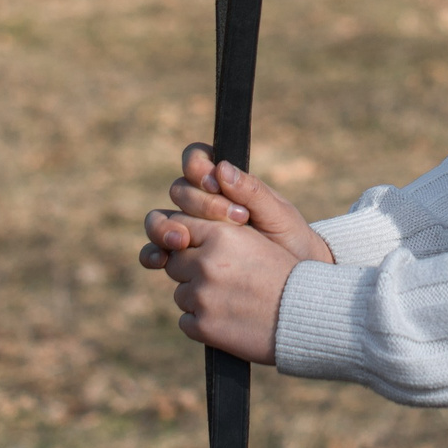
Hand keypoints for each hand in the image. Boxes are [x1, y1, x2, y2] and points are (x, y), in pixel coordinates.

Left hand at [136, 207, 301, 361]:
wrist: (307, 314)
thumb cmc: (286, 273)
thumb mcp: (255, 238)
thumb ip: (218, 231)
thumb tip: (183, 232)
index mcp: (220, 234)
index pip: (178, 226)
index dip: (186, 239)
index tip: (196, 247)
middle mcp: (206, 262)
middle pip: (174, 263)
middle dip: (190, 270)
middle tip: (220, 278)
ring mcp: (202, 296)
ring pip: (181, 294)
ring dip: (198, 298)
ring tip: (232, 300)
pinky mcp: (202, 326)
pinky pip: (186, 322)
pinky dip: (203, 323)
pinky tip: (230, 319)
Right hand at [159, 144, 337, 265]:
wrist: (294, 285)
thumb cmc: (290, 241)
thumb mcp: (278, 215)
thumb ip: (252, 191)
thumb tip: (222, 168)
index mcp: (224, 185)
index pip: (196, 162)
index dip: (197, 168)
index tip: (215, 184)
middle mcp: (202, 205)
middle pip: (179, 191)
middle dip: (199, 204)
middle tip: (234, 219)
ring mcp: (190, 232)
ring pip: (161, 219)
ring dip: (165, 227)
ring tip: (183, 241)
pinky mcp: (183, 260)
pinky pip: (156, 252)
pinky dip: (153, 253)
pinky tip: (162, 260)